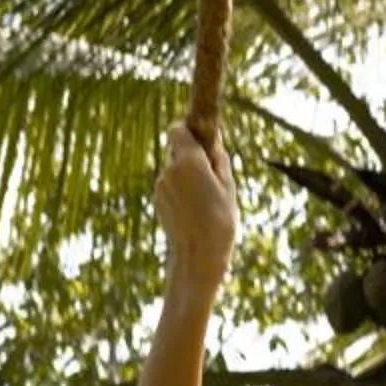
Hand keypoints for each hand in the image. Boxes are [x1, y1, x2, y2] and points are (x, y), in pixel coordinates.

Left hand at [153, 123, 236, 294]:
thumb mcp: (228, 186)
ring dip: (188, 176)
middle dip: (192, 157)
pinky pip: (171, 186)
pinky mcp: (157, 200)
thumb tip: (214, 140)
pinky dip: (182, 191)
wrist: (198, 256)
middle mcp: (169, 169)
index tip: (202, 139)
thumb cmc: (219, 221)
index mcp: (188, 161)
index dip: (188, 130)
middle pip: (177, 150)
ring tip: (206, 201)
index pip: (177, 129)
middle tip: (212, 177)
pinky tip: (195, 211)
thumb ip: (218, 158)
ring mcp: (160, 185)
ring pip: (175, 169)